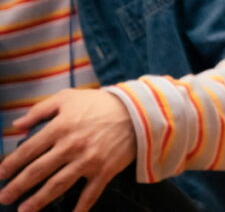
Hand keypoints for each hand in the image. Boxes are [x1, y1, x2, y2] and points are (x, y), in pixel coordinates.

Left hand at [0, 88, 135, 211]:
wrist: (138, 111)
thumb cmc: (100, 103)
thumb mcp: (68, 97)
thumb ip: (40, 109)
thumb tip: (16, 125)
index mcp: (60, 127)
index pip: (29, 149)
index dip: (11, 164)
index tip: (0, 174)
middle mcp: (71, 146)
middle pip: (38, 171)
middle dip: (18, 186)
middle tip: (4, 197)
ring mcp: (88, 160)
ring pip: (57, 185)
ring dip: (38, 201)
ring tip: (23, 211)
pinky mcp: (104, 171)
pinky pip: (90, 194)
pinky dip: (80, 208)